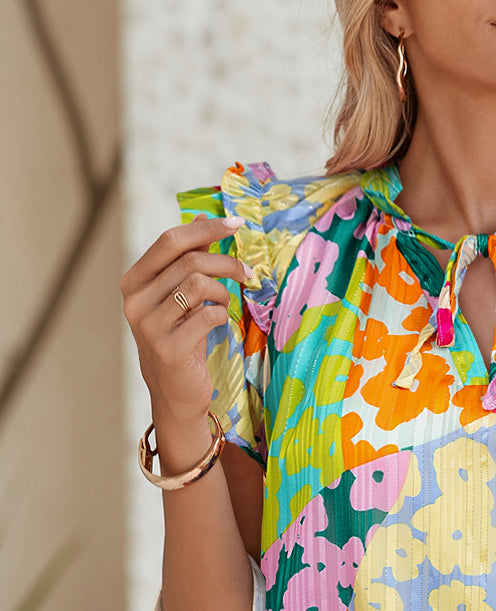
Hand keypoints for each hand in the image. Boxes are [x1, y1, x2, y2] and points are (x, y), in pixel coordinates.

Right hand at [121, 214, 250, 427]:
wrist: (175, 393)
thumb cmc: (181, 340)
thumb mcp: (180, 297)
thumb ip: (189, 260)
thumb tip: (205, 217)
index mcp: (133, 282)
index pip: (170, 241)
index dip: (205, 228)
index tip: (235, 224)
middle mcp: (134, 301)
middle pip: (189, 261)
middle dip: (225, 262)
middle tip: (246, 271)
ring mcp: (149, 326)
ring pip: (198, 285)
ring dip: (223, 290)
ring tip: (227, 301)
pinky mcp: (168, 348)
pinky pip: (207, 315)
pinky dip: (221, 314)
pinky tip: (219, 321)